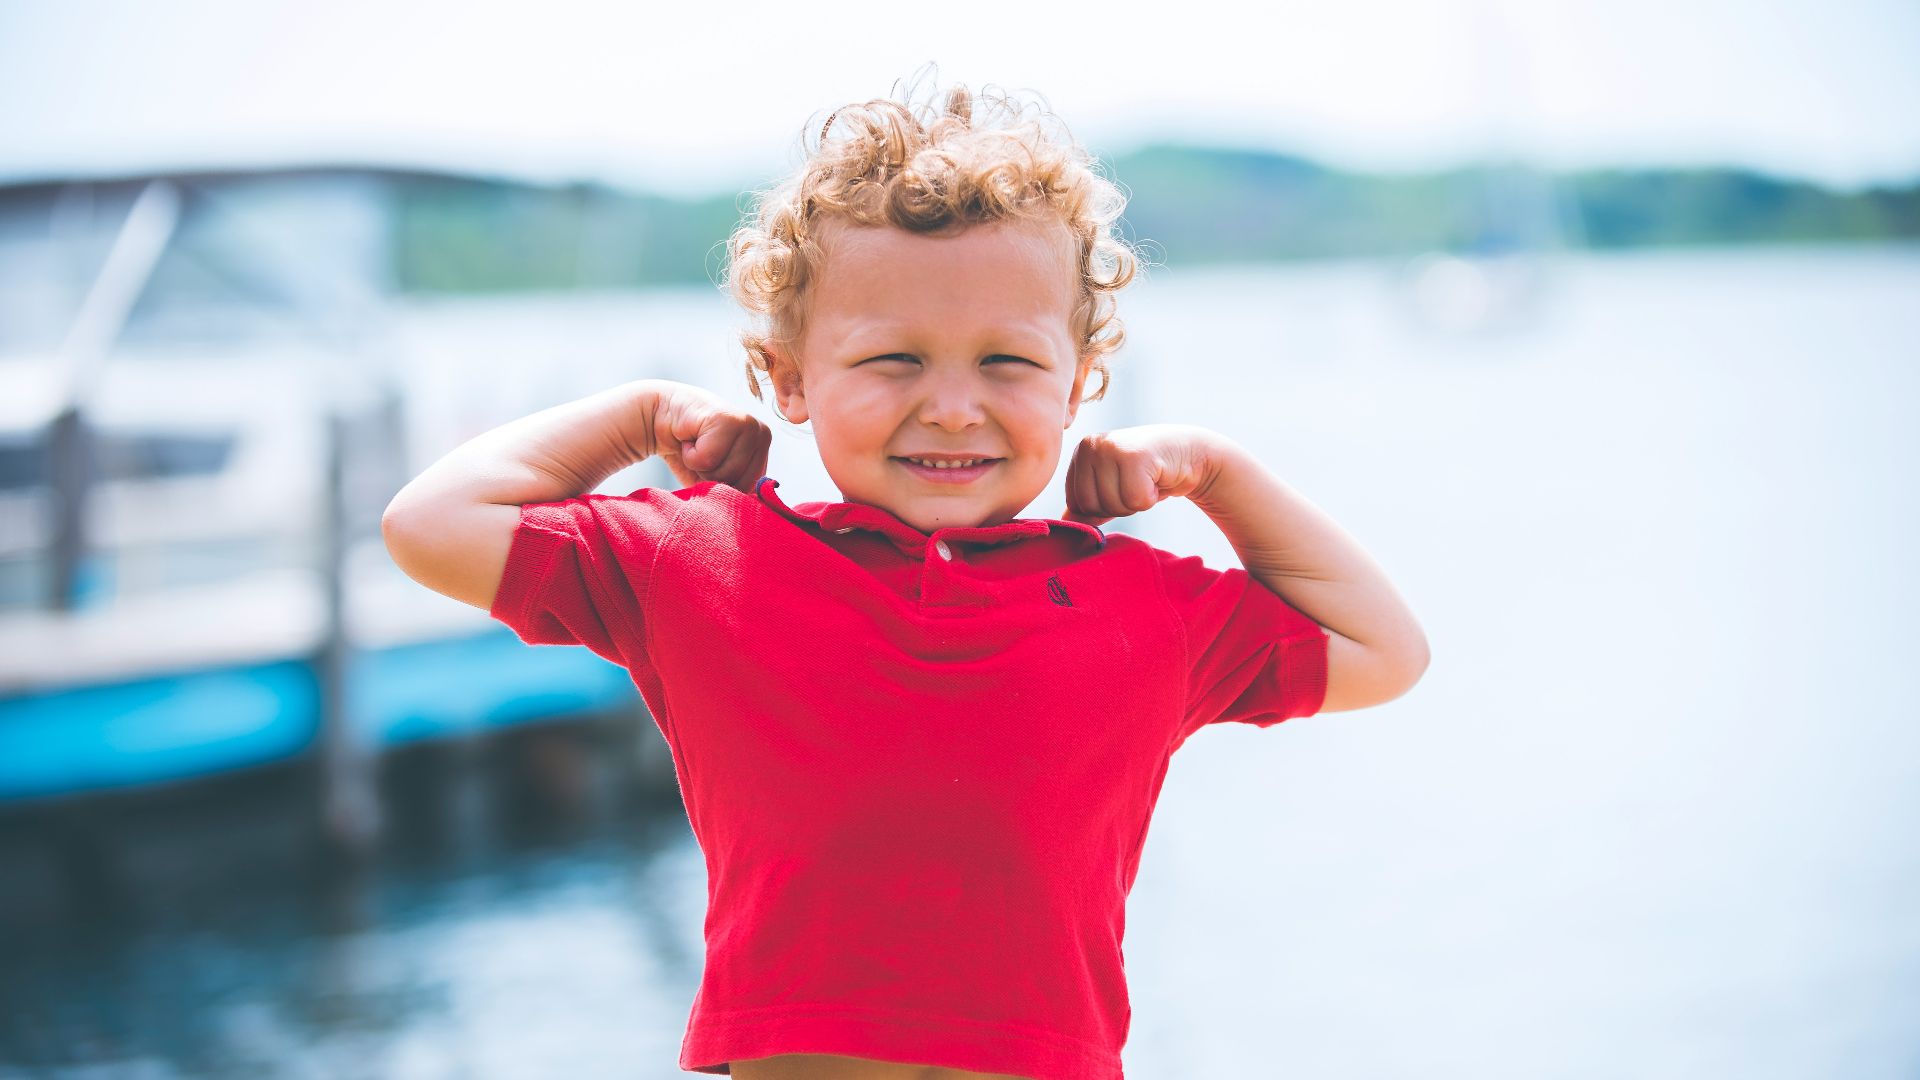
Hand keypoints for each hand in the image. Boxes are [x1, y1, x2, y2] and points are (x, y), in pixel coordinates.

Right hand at [651, 384, 772, 491]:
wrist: (658, 416)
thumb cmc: (688, 451)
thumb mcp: (715, 478)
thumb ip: (733, 492)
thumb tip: (743, 513)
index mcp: (763, 449)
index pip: (752, 491)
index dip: (724, 486)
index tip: (711, 463)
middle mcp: (762, 434)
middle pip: (741, 485)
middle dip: (712, 476)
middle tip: (701, 452)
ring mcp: (748, 424)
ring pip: (725, 473)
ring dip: (700, 465)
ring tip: (695, 444)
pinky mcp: (729, 419)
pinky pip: (708, 459)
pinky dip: (691, 455)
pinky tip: (689, 437)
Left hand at [1061, 424, 1224, 526]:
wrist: (1189, 454)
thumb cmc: (1148, 473)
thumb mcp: (1112, 487)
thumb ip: (1087, 504)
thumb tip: (1062, 523)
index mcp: (1081, 452)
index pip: (1076, 504)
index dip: (1103, 507)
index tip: (1122, 487)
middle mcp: (1091, 445)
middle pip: (1092, 506)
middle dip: (1119, 506)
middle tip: (1137, 483)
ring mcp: (1111, 448)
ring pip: (1113, 505)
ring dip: (1136, 502)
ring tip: (1147, 480)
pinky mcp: (1134, 456)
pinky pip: (1135, 500)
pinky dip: (1151, 498)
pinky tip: (1157, 479)